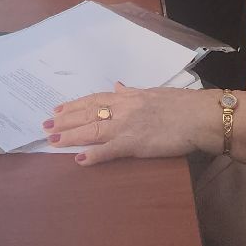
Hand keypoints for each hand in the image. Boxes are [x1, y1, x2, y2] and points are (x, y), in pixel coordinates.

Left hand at [43, 82, 217, 164]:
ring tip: (53, 141)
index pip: (94, 100)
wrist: (199, 116)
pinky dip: (94, 155)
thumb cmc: (182, 106)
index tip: (57, 110)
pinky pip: (110, 150)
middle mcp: (123, 108)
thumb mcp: (153, 93)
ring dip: (71, 136)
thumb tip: (118, 86)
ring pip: (92, 130)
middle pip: (87, 114)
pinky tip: (80, 160)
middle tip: (45, 126)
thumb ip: (133, 92)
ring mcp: (128, 126)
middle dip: (64, 121)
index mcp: (128, 97)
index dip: (74, 106)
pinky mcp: (136, 144)